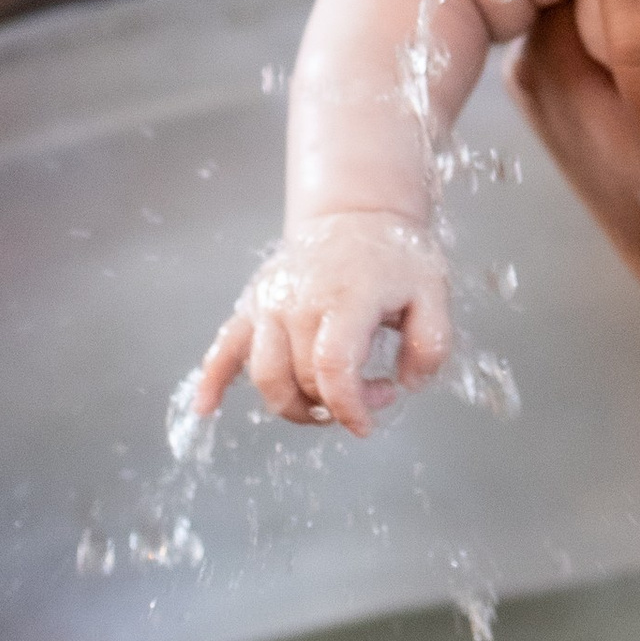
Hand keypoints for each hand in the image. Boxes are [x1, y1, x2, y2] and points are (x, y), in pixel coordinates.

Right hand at [193, 214, 451, 437]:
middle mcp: (298, 300)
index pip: (332, 368)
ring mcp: (269, 303)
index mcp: (345, 297)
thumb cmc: (395, 258)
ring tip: (326, 403)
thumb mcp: (434, 293)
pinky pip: (224, 347)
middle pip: (303, 380)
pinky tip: (206, 408)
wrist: (356, 216)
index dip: (349, 407)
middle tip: (374, 392)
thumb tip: (406, 384)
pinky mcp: (252, 306)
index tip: (367, 424)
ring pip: (266, 376)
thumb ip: (430, 344)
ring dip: (294, 406)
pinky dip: (212, 380)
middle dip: (337, 405)